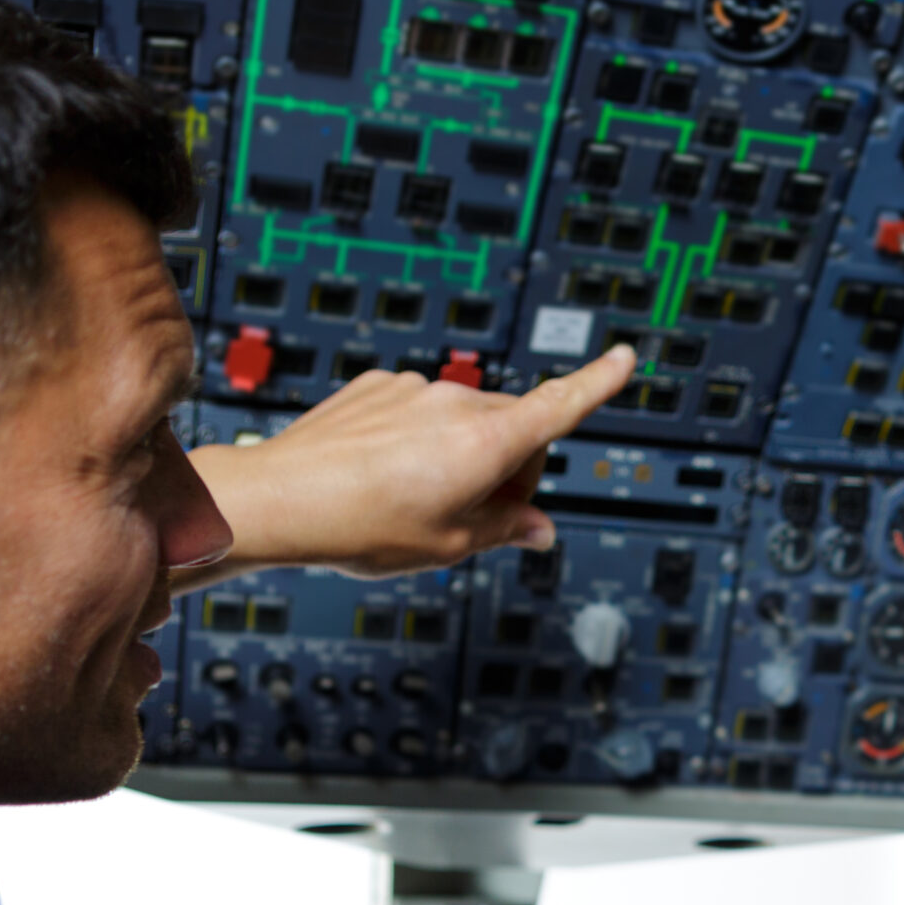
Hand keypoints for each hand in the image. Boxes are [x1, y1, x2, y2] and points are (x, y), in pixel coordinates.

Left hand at [179, 345, 634, 583]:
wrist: (278, 499)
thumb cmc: (359, 526)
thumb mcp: (447, 545)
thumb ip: (504, 531)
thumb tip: (538, 531)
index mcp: (485, 442)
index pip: (559, 407)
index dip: (599, 384)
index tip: (625, 359)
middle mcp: (454, 403)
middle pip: (513, 428)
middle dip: (509, 468)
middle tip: (472, 518)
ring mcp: (412, 390)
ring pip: (463, 421)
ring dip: (459, 455)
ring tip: (412, 501)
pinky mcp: (377, 387)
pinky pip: (418, 411)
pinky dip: (416, 440)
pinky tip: (383, 475)